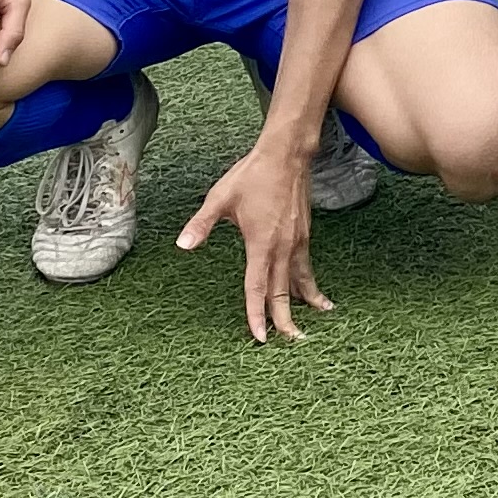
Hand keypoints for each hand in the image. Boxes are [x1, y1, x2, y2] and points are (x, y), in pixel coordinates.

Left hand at [177, 135, 331, 342]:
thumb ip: (201, 224)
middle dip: (285, 320)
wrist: (287, 154)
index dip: (256, 315)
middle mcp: (282, 247)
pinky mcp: (304, 234)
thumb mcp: (220, 198)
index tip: (258, 338)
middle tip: (292, 343)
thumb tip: (182, 245)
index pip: (257, 288)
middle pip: (283, 292)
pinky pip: (305, 267)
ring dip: (304, 304)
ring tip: (315, 323)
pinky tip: (313, 294)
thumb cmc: (253, 175)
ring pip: (300, 281)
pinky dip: (309, 284)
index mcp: (261, 243)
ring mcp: (296, 241)